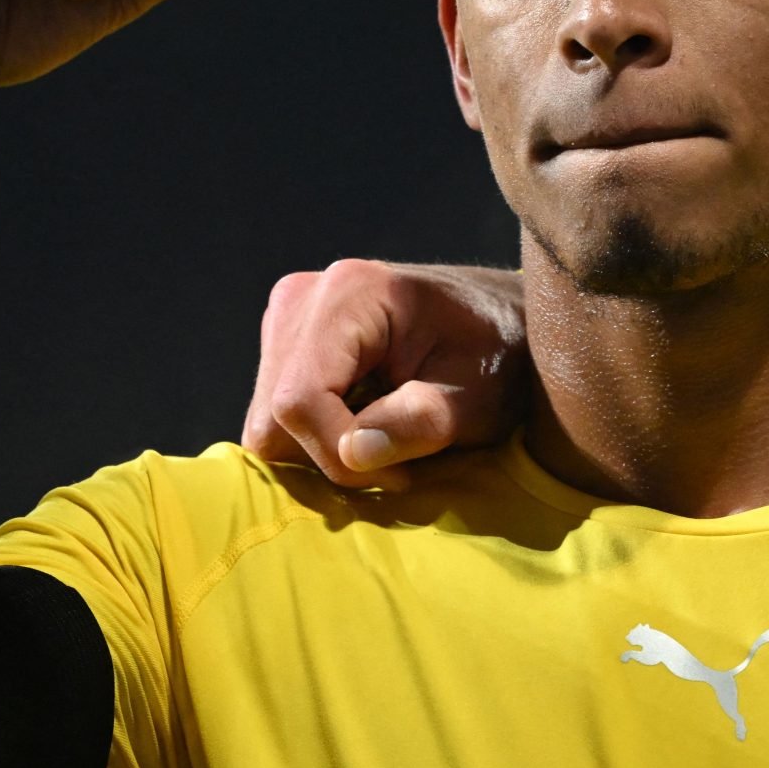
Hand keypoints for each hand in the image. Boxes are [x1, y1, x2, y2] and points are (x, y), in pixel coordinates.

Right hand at [242, 262, 529, 488]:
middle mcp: (303, 296)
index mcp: (350, 293)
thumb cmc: (497, 358)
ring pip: (267, 422)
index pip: (300, 400)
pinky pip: (275, 415)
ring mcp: (288, 317)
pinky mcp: (287, 340)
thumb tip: (352, 455)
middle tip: (397, 462)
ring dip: (323, 449)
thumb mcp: (476, 399)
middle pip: (272, 417)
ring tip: (387, 438)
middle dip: (330, 455)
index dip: (337, 453)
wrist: (501, 322)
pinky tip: (366, 423)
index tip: (400, 474)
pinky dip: (317, 436)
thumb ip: (418, 424)